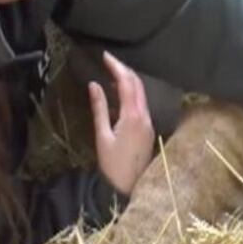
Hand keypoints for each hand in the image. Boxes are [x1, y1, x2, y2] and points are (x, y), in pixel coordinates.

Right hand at [89, 52, 155, 194]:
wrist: (130, 188)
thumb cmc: (113, 165)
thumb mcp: (102, 136)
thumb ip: (100, 109)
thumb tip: (94, 85)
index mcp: (133, 116)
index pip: (126, 82)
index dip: (116, 66)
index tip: (105, 55)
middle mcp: (145, 115)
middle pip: (137, 84)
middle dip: (124, 69)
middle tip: (108, 60)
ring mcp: (149, 122)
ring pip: (141, 93)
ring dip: (128, 81)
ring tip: (110, 73)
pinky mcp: (148, 129)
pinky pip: (141, 104)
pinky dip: (130, 94)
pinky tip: (118, 94)